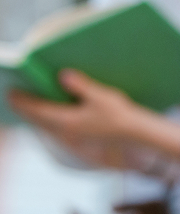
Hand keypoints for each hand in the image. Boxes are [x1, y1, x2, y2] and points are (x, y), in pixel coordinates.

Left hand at [8, 69, 179, 164]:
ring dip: (35, 115)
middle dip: (25, 108)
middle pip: (37, 119)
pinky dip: (46, 121)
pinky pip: (54, 129)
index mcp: (67, 120)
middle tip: (14, 97)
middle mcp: (65, 131)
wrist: (134, 134)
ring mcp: (71, 136)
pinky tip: (48, 116)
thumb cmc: (119, 114)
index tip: (10, 93)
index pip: (37, 110)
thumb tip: (62, 75)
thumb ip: (80, 85)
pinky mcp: (78, 138)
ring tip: (28, 106)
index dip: (22, 101)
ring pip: (45, 126)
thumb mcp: (100, 96)